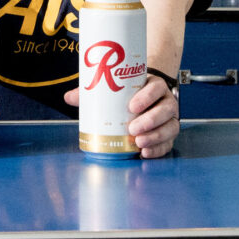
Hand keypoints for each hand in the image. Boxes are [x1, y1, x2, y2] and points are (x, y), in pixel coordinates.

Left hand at [64, 73, 179, 158]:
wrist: (148, 98)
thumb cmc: (130, 93)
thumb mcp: (115, 88)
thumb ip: (94, 92)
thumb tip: (68, 97)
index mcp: (154, 85)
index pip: (156, 87)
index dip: (147, 96)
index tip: (132, 106)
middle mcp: (165, 101)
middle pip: (166, 109)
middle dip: (151, 120)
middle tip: (132, 129)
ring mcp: (169, 118)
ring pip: (170, 126)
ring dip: (156, 136)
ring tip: (139, 143)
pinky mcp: (169, 133)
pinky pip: (168, 142)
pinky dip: (158, 149)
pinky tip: (145, 153)